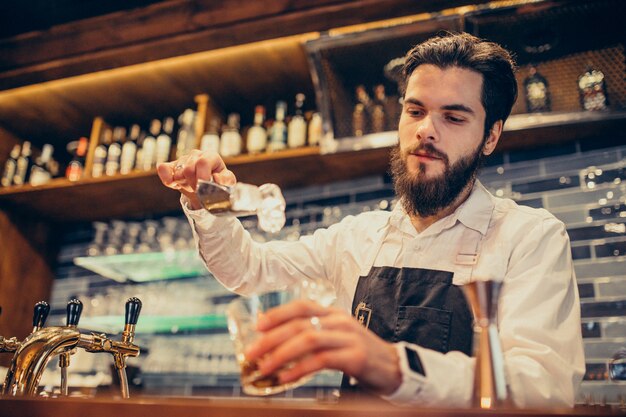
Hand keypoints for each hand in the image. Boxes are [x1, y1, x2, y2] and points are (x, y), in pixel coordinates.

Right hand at [157, 150, 236, 209]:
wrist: (207, 189)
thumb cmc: (219, 183)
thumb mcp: (227, 183)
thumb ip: (226, 180)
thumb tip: (217, 178)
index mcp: (211, 156)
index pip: (203, 162)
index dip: (202, 177)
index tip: (204, 188)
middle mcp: (197, 155)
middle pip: (188, 169)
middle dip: (193, 184)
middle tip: (199, 190)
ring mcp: (183, 159)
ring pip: (178, 172)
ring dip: (184, 184)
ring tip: (192, 186)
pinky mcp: (172, 166)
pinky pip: (163, 168)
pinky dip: (166, 178)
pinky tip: (173, 184)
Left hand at [245, 299, 401, 395]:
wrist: (394, 367)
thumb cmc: (358, 354)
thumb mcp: (335, 339)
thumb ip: (312, 336)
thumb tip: (276, 346)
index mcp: (333, 313)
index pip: (302, 306)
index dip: (278, 314)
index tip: (257, 326)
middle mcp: (339, 321)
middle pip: (299, 323)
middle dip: (271, 338)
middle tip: (251, 352)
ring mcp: (348, 337)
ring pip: (308, 339)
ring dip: (281, 354)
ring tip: (264, 367)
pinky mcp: (355, 356)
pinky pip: (321, 360)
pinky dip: (299, 369)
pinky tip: (286, 378)